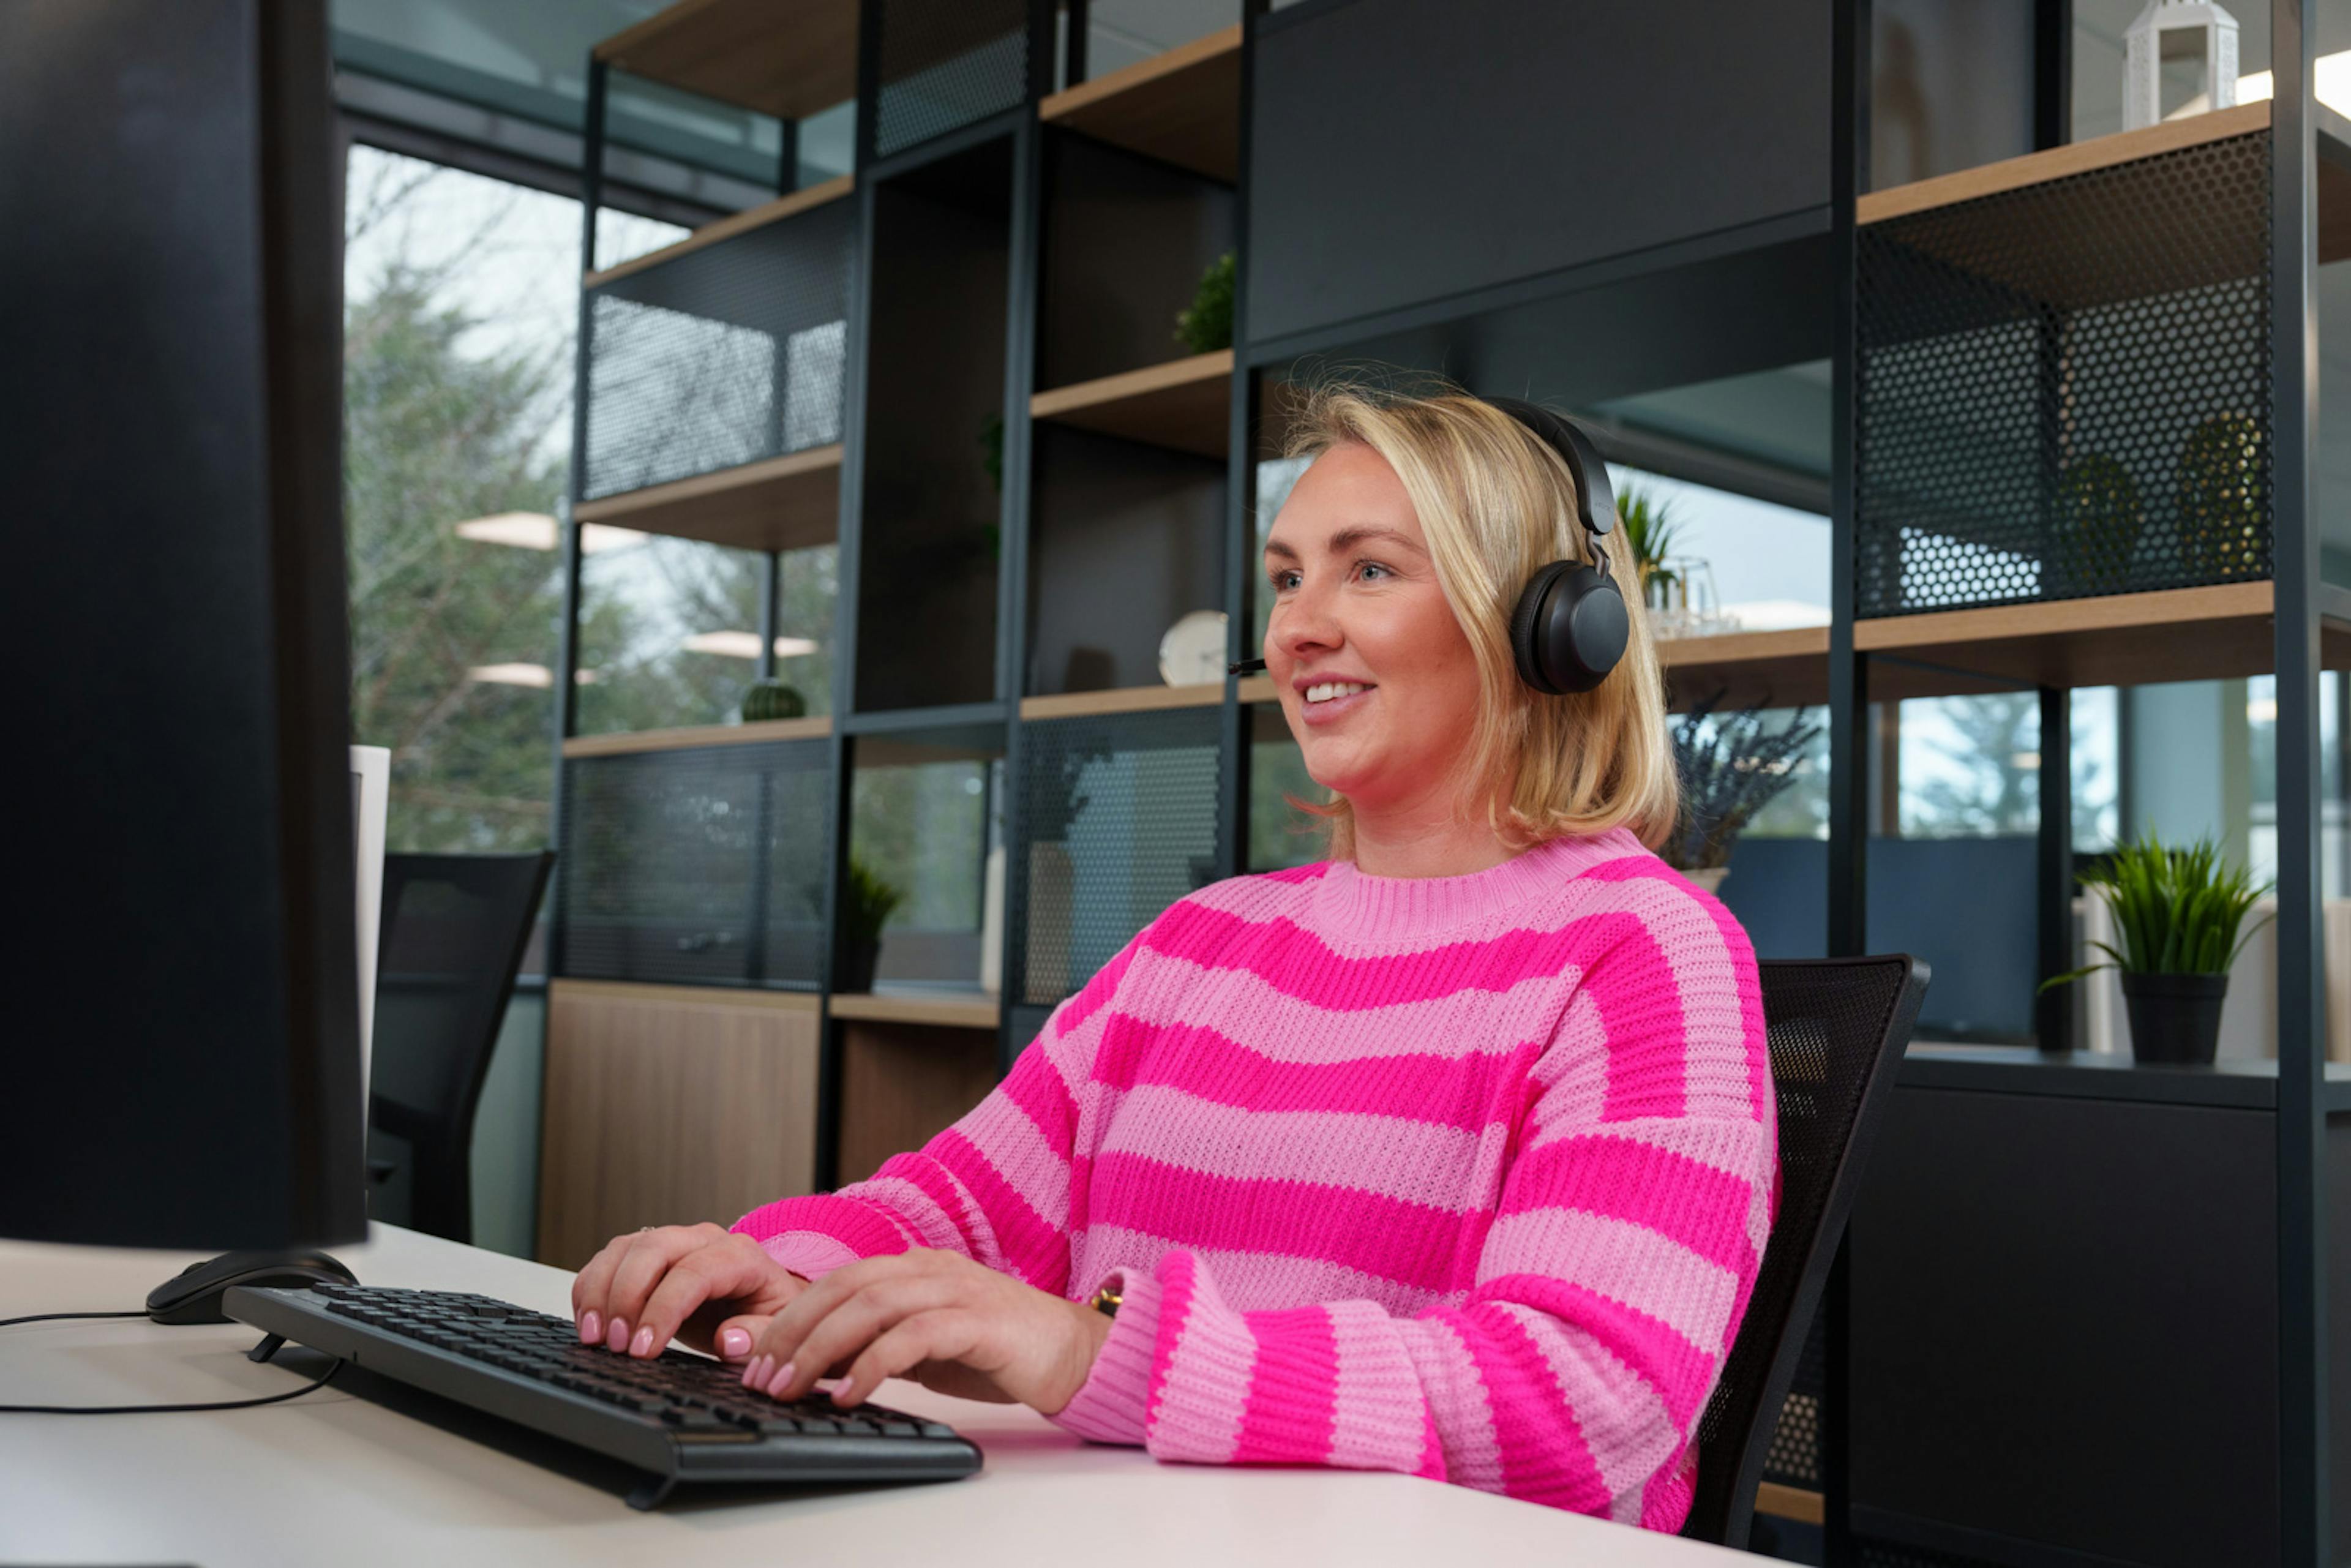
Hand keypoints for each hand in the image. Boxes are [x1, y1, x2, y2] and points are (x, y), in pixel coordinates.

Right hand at [570, 1222, 808, 1361]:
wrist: (760, 1298)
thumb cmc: (767, 1312)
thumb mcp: (777, 1330)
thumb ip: (758, 1336)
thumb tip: (729, 1340)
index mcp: (740, 1255)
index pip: (694, 1273)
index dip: (663, 1311)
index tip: (643, 1350)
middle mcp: (702, 1239)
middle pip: (652, 1249)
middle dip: (626, 1297)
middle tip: (617, 1345)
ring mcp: (672, 1242)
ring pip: (624, 1249)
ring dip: (600, 1292)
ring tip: (596, 1338)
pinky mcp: (646, 1255)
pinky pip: (608, 1260)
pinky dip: (590, 1288)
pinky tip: (590, 1323)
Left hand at [739, 1249, 1112, 1415]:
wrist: (1075, 1353)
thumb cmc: (999, 1351)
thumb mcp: (925, 1345)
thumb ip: (879, 1342)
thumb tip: (820, 1364)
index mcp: (914, 1268)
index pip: (837, 1281)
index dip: (791, 1318)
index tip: (759, 1361)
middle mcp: (930, 1269)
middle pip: (844, 1287)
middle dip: (795, 1332)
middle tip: (766, 1377)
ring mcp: (955, 1290)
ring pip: (872, 1305)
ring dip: (823, 1348)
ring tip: (795, 1388)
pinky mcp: (979, 1320)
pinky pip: (915, 1335)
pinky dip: (875, 1364)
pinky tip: (851, 1393)